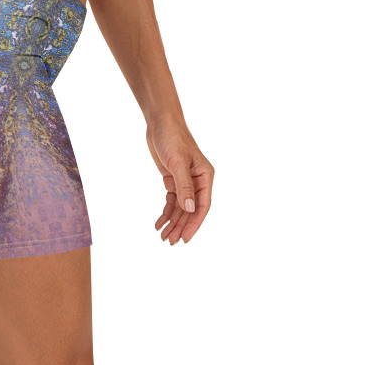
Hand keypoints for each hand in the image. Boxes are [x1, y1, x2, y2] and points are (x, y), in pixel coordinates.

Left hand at [145, 117, 213, 244]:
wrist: (160, 122)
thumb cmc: (172, 137)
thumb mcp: (177, 163)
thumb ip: (184, 187)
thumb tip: (190, 210)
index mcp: (205, 176)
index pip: (202, 206)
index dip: (194, 224)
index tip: (185, 238)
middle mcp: (198, 180)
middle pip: (191, 210)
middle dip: (181, 226)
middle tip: (170, 242)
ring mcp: (185, 181)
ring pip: (180, 208)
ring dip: (172, 222)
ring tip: (163, 237)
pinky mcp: (173, 180)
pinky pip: (172, 201)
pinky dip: (166, 212)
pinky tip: (158, 223)